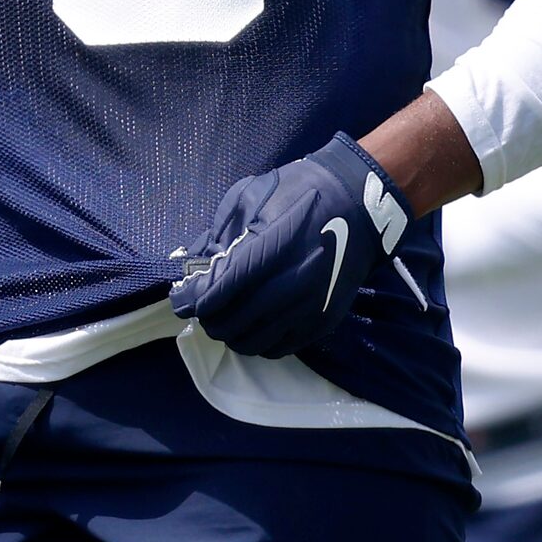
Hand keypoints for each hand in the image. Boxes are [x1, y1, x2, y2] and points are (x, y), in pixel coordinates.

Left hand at [169, 134, 412, 356]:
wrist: (359, 203)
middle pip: (230, 323)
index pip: (217, 292)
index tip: (182, 299)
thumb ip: (218, 236)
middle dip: (210, 318)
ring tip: (228, 318)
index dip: (192, 300)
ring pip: (252, 343)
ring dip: (232, 334)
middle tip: (205, 308)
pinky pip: (279, 348)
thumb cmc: (299, 192)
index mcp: (269, 250)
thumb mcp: (250, 198)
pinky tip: (256, 324)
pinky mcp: (323, 321)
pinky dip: (260, 342)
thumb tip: (194, 269)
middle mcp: (290, 285)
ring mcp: (308, 308)